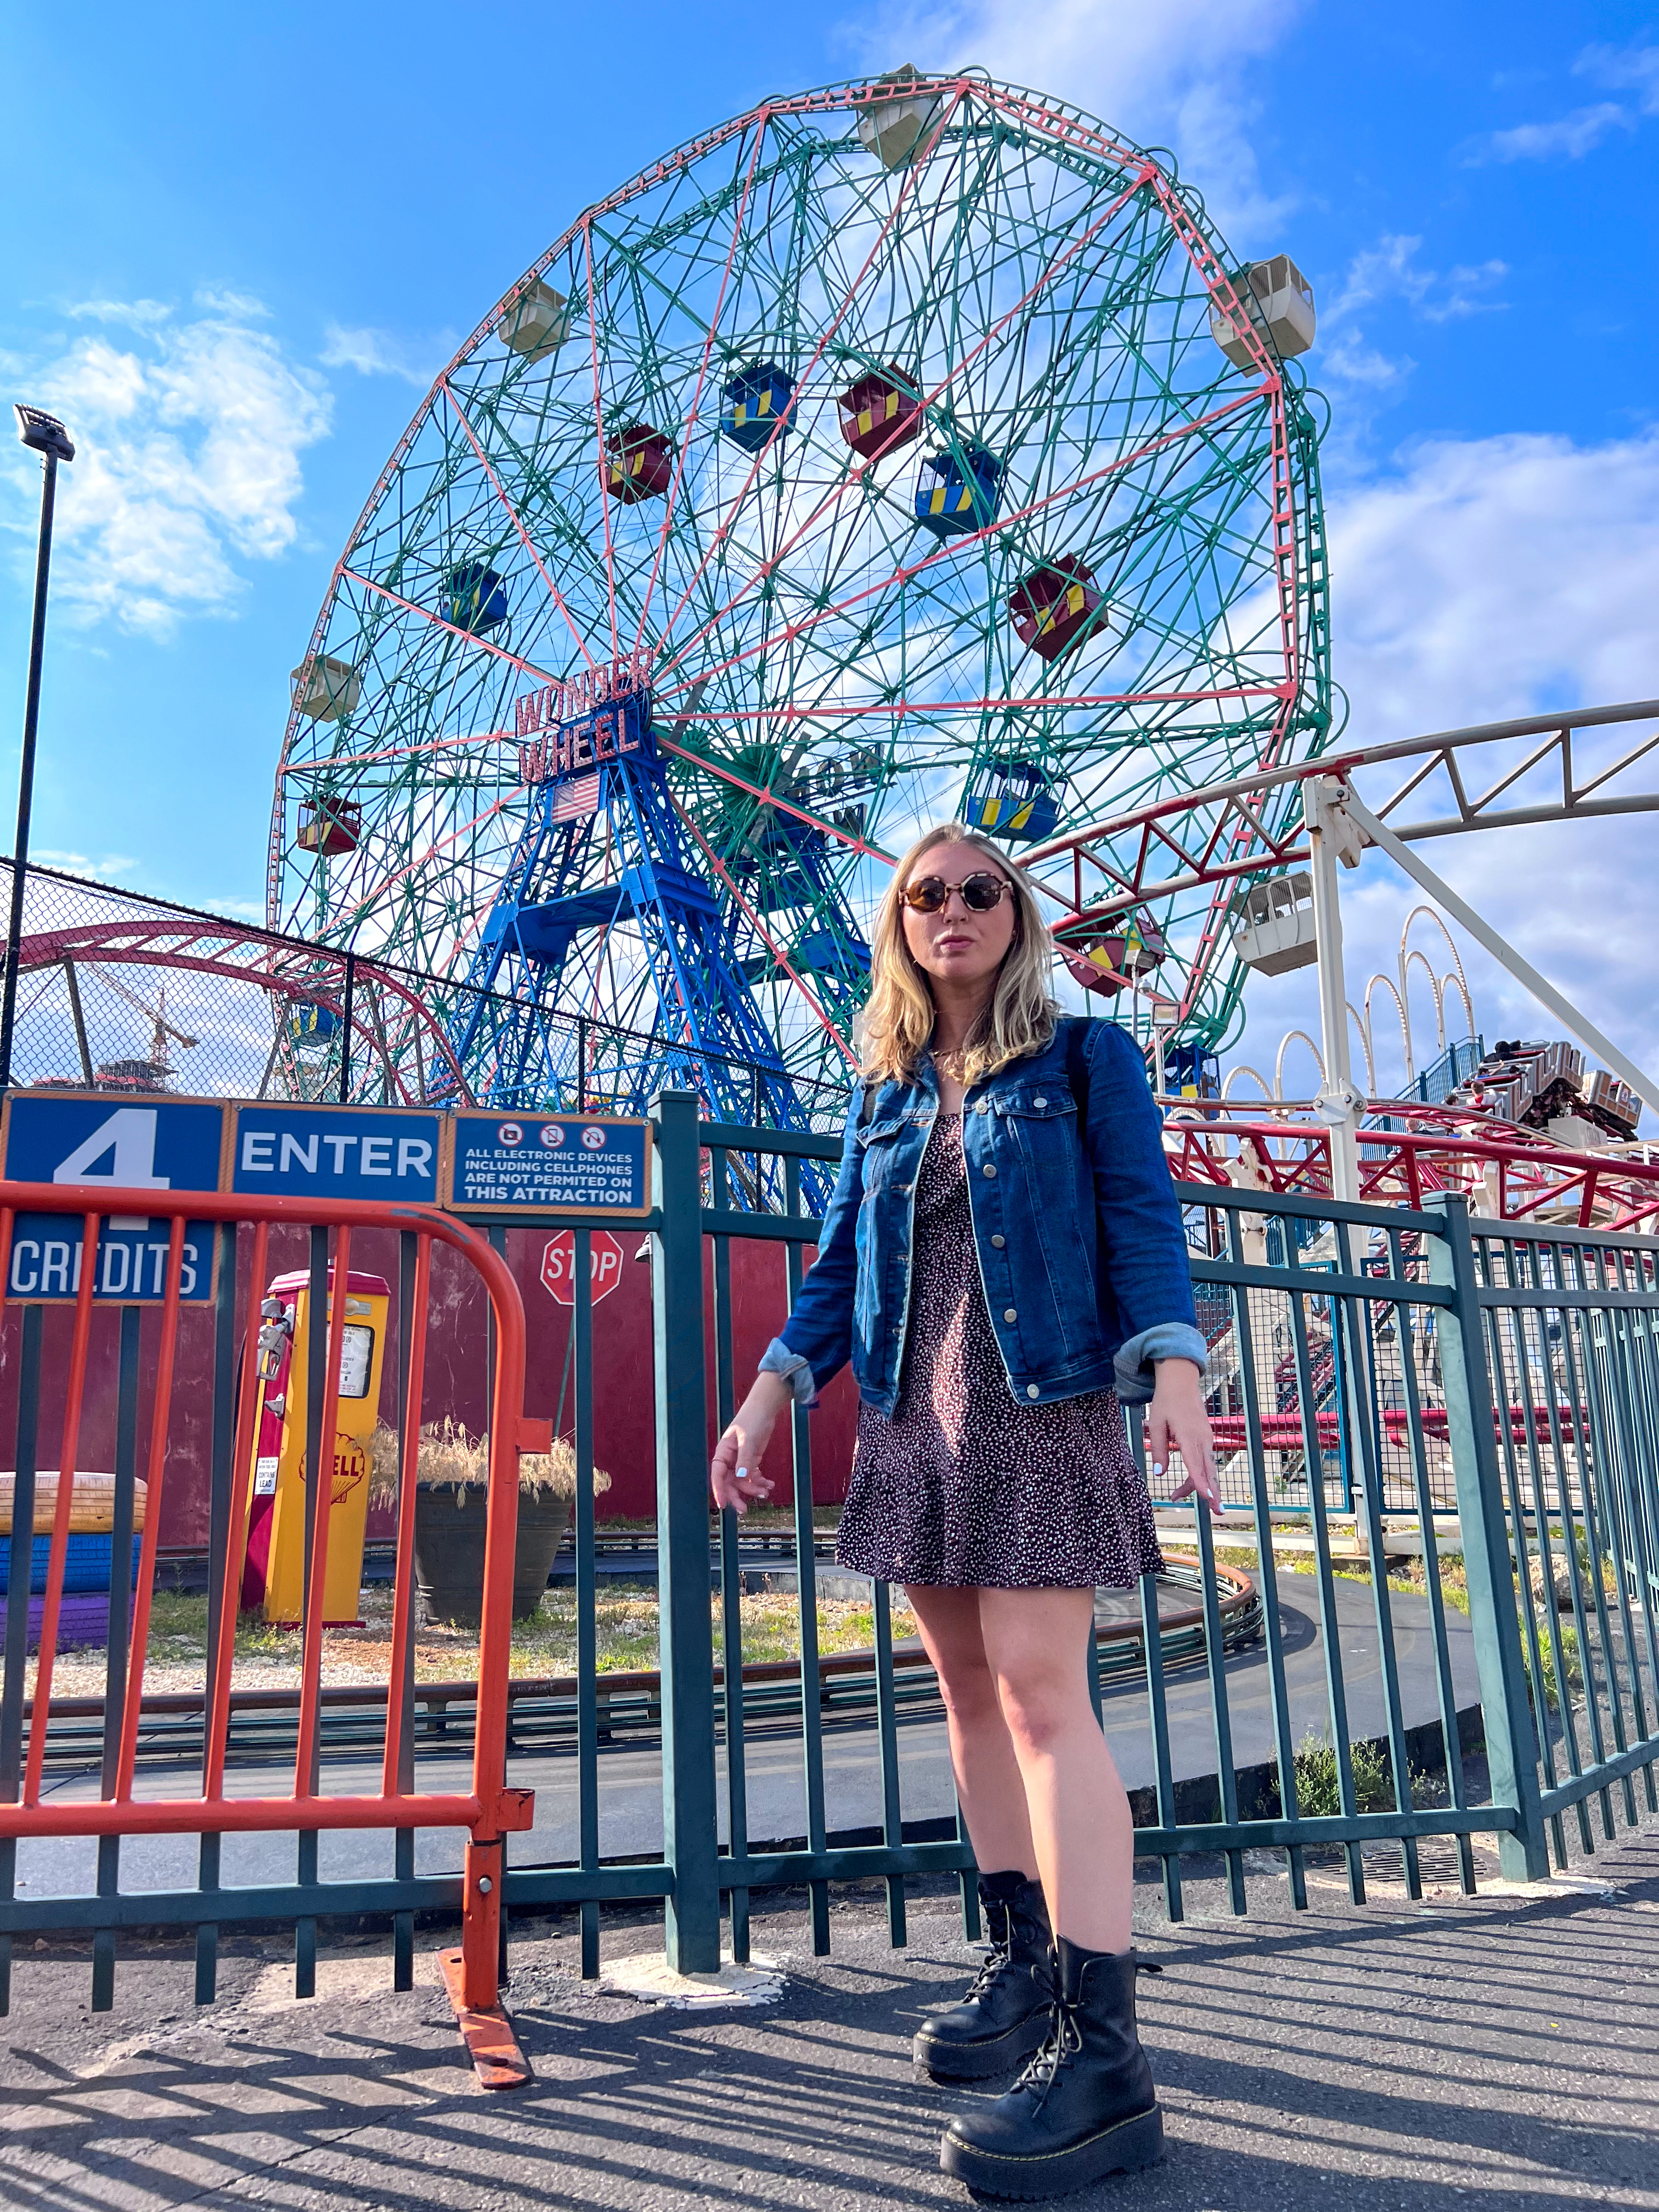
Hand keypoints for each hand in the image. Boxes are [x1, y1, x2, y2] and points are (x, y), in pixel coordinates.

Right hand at [710, 1375, 793, 1514]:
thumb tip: (740, 1477)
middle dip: (737, 1495)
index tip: (723, 1504)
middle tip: (744, 1510)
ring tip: (766, 1492)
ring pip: (743, 1481)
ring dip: (753, 1489)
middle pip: (729, 1482)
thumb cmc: (753, 1419)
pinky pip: (752, 1476)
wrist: (765, 1409)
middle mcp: (730, 1459)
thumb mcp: (748, 1439)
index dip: (719, 1490)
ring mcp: (741, 1460)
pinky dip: (760, 1482)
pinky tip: (769, 1485)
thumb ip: (745, 1458)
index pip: (717, 1474)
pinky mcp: (751, 1460)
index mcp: (723, 1452)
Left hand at [1147, 1358, 1220, 1516]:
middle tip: (1218, 1512)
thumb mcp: (1156, 1424)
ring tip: (1176, 1496)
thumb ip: (1159, 1449)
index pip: (1196, 1465)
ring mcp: (1206, 1439)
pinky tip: (1190, 1483)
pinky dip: (1200, 1474)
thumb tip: (1160, 1473)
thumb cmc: (1166, 1402)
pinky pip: (1205, 1460)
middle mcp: (1202, 1440)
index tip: (1208, 1498)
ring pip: (1206, 1468)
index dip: (1201, 1483)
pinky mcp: (1205, 1438)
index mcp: (1189, 1437)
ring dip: (1199, 1485)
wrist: (1181, 1382)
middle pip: (1207, 1471)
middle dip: (1212, 1493)